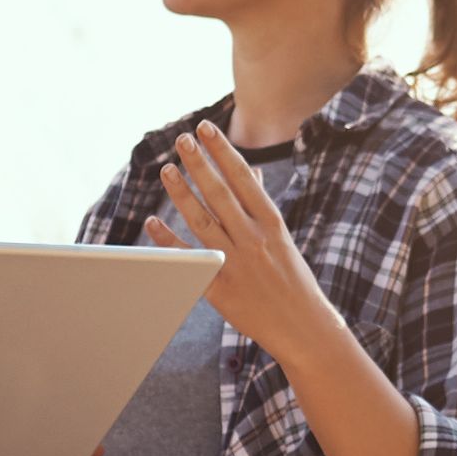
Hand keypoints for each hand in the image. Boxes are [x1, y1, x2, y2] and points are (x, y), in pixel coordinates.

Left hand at [152, 126, 336, 354]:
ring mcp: (236, 263)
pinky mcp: (221, 289)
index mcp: (271, 223)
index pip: (243, 177)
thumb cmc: (292, 280)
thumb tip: (252, 171)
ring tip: (167, 169)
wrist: (303, 327)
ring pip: (202, 220)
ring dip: (181, 193)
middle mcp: (254, 238)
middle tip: (182, 139)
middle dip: (199, 163)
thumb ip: (261, 205)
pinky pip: (190, 260)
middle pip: (220, 193)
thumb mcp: (283, 238)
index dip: (222, 151)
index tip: (207, 128)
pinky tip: (153, 223)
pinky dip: (169, 242)